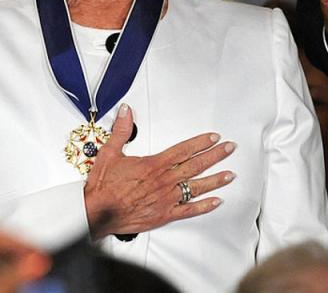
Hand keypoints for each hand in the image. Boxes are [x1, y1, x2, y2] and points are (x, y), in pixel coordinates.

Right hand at [83, 104, 236, 237]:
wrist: (97, 213)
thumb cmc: (104, 187)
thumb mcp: (110, 153)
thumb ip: (121, 131)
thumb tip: (126, 111)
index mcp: (154, 165)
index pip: (184, 150)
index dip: (201, 143)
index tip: (214, 138)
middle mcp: (164, 181)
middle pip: (196, 165)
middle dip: (216, 156)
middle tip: (230, 149)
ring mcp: (166, 199)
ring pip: (196, 187)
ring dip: (215, 180)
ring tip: (230, 174)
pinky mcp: (164, 215)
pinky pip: (189, 211)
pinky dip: (204, 206)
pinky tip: (216, 202)